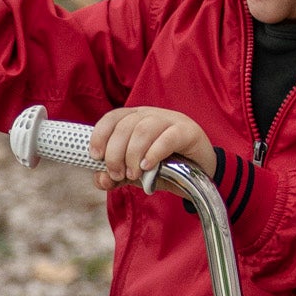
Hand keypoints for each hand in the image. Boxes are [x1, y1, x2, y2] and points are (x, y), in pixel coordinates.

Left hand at [89, 107, 213, 189]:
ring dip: (133, 155)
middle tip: (118, 174)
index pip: (112, 118)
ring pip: (143, 130)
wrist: (199, 173)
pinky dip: (154, 153)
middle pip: (125, 126)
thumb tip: (101, 180)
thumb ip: (116, 176)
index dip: (100, 135)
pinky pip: (167, 138)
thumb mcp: (136, 173)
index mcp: (135, 119)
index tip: (96, 157)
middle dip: (115, 154)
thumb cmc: (165, 167)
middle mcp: (150, 115)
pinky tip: (148, 167)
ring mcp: (170, 120)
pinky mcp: (188, 132)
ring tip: (135, 174)